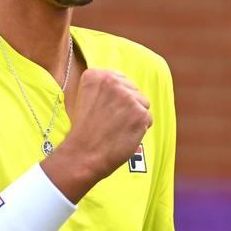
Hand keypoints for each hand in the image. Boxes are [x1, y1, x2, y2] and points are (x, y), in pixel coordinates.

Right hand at [44, 68, 150, 200]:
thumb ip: (104, 88)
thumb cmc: (84, 131)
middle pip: (133, 90)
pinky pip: (148, 118)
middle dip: (126, 107)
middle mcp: (112, 82)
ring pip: (143, 103)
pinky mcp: (140, 113)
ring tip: (116, 128)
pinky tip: (123, 135)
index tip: (104, 111)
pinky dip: (139, 129)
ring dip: (134, 117)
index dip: (116, 99)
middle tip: (109, 122)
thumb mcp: (85, 98)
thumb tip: (125, 86)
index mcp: (96, 75)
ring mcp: (127, 97)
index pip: (121, 80)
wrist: (82, 155)